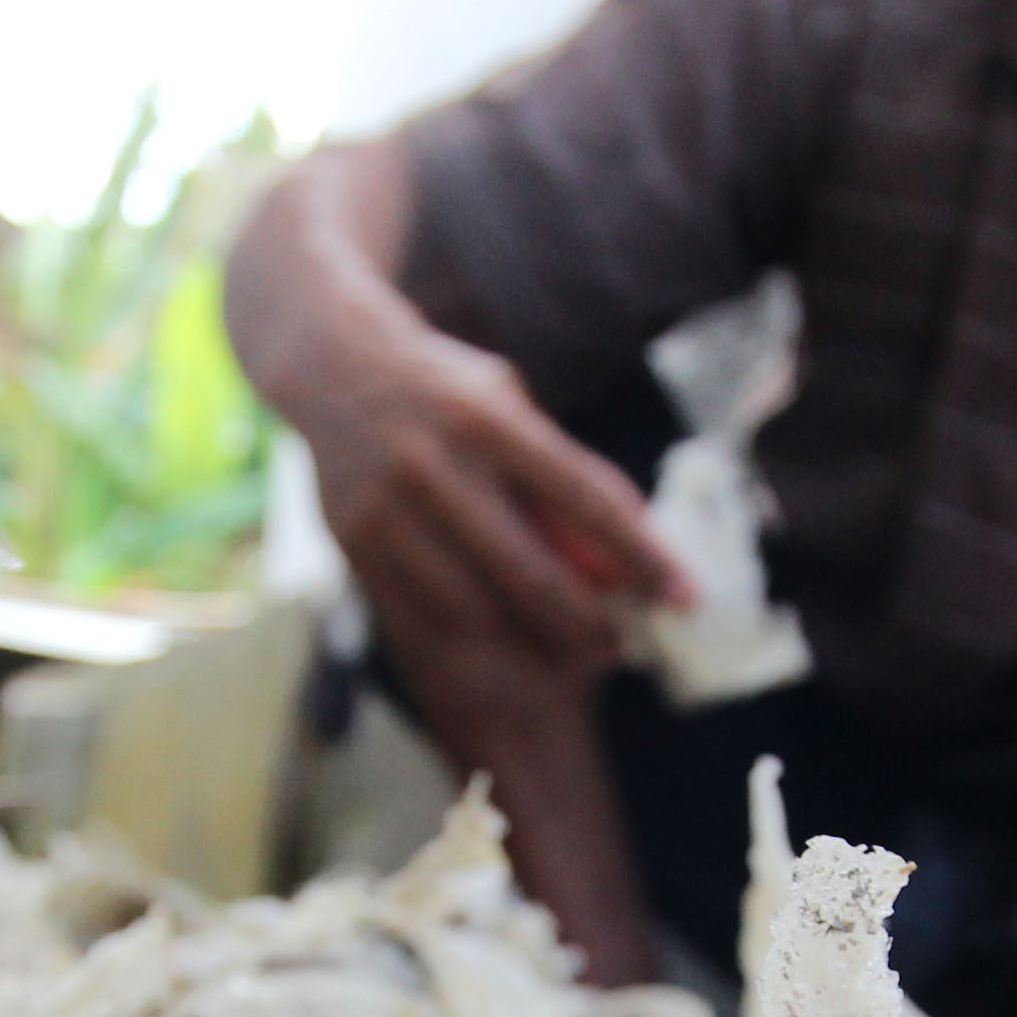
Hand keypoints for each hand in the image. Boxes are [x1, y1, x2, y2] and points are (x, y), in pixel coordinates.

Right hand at [294, 328, 689, 680]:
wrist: (330, 366)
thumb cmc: (446, 391)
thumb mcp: (509, 403)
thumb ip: (564, 469)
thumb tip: (634, 545)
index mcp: (488, 419)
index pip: (586, 500)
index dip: (644, 556)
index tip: (686, 597)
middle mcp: (435, 464)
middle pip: (531, 573)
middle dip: (589, 624)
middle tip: (623, 645)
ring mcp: (387, 508)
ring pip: (479, 609)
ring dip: (535, 642)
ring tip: (572, 649)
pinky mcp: (354, 542)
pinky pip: (428, 615)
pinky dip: (478, 638)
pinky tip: (508, 641)